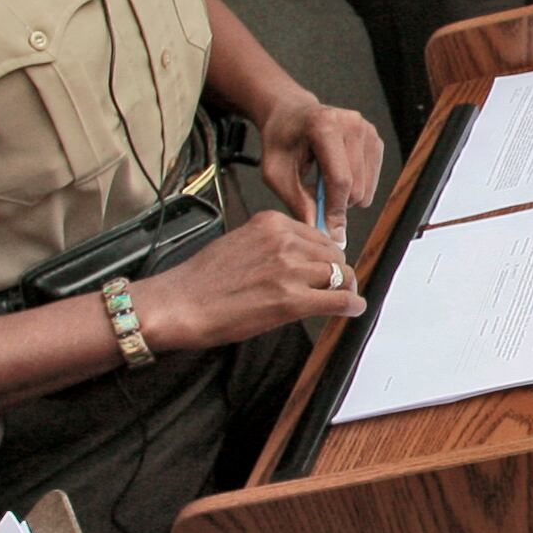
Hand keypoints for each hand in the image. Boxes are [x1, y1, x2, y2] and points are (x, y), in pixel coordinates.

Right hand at [141, 209, 368, 353]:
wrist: (180, 303)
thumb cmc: (202, 279)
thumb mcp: (241, 242)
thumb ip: (273, 244)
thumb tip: (300, 256)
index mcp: (272, 223)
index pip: (317, 235)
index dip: (325, 254)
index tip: (326, 265)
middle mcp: (285, 241)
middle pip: (333, 254)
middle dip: (337, 271)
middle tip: (336, 286)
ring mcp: (290, 270)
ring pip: (340, 275)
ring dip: (344, 288)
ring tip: (342, 298)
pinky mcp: (292, 300)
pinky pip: (339, 300)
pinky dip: (351, 305)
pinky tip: (352, 309)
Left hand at [257, 95, 385, 221]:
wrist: (292, 113)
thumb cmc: (281, 140)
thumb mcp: (276, 173)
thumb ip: (297, 201)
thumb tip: (317, 230)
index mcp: (324, 126)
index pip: (340, 179)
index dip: (335, 210)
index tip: (329, 231)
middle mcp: (352, 124)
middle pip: (356, 186)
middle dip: (337, 204)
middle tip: (315, 199)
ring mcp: (367, 130)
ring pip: (367, 187)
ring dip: (345, 196)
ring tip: (323, 183)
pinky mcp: (375, 139)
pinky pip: (372, 180)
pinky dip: (354, 186)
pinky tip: (336, 173)